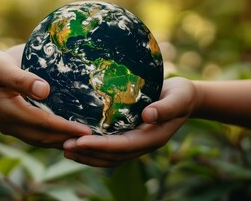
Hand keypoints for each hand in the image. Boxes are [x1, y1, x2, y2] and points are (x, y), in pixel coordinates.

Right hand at [0, 47, 90, 148]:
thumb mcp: (0, 67)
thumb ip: (21, 79)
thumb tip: (45, 90)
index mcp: (8, 112)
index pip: (43, 124)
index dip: (65, 128)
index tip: (87, 130)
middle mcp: (11, 125)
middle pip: (44, 137)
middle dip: (69, 139)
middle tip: (95, 139)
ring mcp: (12, 127)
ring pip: (41, 140)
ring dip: (63, 141)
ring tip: (86, 141)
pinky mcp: (15, 125)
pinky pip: (37, 136)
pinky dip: (54, 138)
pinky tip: (68, 136)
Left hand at [63, 77, 197, 166]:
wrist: (185, 99)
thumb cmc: (182, 95)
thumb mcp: (178, 98)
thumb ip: (165, 107)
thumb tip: (148, 115)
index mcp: (153, 138)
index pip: (123, 146)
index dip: (101, 146)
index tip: (80, 141)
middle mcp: (142, 144)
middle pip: (112, 156)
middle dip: (88, 153)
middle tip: (65, 146)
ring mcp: (136, 142)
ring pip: (109, 156)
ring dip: (87, 155)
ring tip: (65, 148)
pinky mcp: (130, 136)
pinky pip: (110, 148)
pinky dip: (93, 149)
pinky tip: (78, 142)